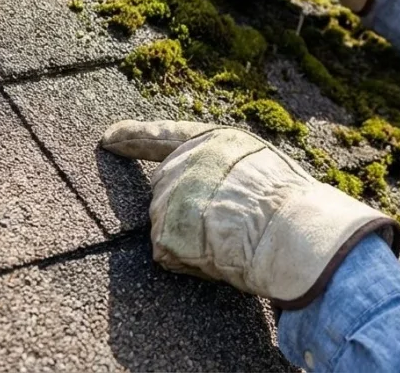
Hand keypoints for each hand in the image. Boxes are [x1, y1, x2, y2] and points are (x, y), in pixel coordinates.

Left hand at [100, 119, 399, 308]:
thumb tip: (219, 193)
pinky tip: (219, 256)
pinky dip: (191, 263)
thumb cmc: (291, 204)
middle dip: (185, 216)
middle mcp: (185, 161)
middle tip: (225, 230)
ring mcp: (171, 195)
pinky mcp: (165, 230)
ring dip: (194, 241)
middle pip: (167, 195)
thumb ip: (228, 171)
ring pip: (169, 229)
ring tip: (231, 242)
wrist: (291, 228)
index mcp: (212, 140)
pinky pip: (171, 255)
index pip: (163, 136)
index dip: (133, 137)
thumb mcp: (262, 166)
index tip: (108, 139)